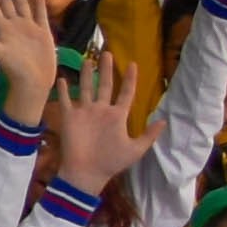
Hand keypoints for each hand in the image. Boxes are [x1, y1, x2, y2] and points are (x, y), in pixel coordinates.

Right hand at [40, 50, 145, 193]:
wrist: (87, 173)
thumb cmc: (111, 162)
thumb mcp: (136, 149)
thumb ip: (149, 135)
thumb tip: (165, 121)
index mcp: (118, 116)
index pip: (126, 93)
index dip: (131, 79)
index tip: (133, 65)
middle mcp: (102, 110)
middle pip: (105, 85)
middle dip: (107, 69)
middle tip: (108, 53)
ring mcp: (85, 113)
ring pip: (86, 88)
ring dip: (86, 74)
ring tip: (88, 60)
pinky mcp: (70, 117)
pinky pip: (66, 100)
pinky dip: (63, 90)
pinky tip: (62, 78)